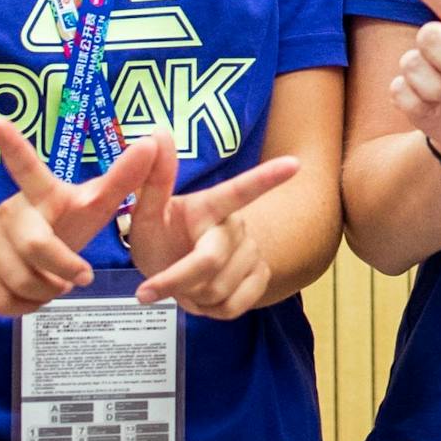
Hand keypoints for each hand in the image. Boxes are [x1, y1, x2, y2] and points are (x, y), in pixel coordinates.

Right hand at [0, 121, 172, 317]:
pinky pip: (2, 301)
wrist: (18, 252)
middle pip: (36, 245)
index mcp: (42, 193)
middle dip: (63, 267)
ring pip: (20, 280)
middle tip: (81, 276)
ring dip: (47, 291)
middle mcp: (11, 212)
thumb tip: (153, 140)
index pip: (27, 167)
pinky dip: (27, 308)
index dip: (12, 145)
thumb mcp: (94, 204)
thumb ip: (124, 178)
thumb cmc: (64, 223)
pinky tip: (35, 297)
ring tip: (57, 284)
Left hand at [121, 150, 308, 318]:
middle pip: (209, 262)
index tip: (295, 164)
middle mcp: (237, 225)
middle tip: (149, 289)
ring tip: (182, 285)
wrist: (175, 263)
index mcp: (210, 205)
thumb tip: (156, 130)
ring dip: (191, 297)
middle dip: (176, 281)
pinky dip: (210, 310)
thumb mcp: (145, 212)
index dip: (267, 177)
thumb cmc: (160, 234)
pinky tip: (201, 297)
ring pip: (220, 289)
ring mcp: (251, 252)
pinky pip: (235, 306)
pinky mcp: (259, 277)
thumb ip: (151, 178)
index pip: (240, 190)